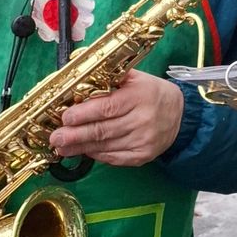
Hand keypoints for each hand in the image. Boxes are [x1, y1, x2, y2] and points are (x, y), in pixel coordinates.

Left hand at [50, 70, 183, 166]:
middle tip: (55, 137)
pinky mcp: (143, 156)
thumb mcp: (136, 78)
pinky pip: (114, 157)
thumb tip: (78, 82)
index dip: (84, 114)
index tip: (65, 117)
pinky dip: (96, 155)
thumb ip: (110, 79)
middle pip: (103, 130)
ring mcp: (143, 141)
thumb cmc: (151, 93)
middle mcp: (142, 120)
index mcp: (139, 97)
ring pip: (105, 146)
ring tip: (61, 146)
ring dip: (80, 147)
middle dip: (75, 135)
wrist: (181, 115)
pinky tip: (83, 151)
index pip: (107, 107)